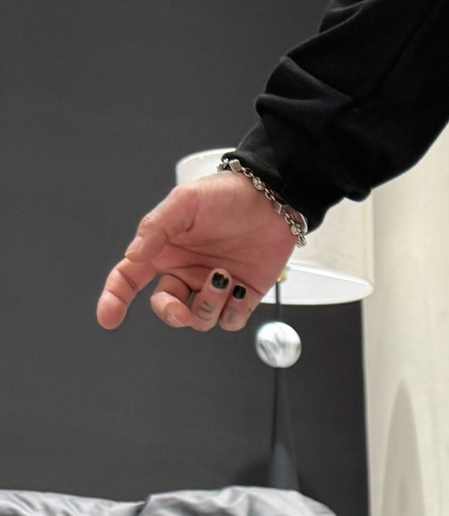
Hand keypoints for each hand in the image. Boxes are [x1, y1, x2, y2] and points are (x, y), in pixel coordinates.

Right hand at [95, 173, 297, 332]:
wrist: (273, 199)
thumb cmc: (227, 194)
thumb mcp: (186, 202)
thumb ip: (157, 227)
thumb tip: (134, 255)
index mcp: (164, 251)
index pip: (128, 278)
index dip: (114, 299)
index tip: (108, 318)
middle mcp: (185, 271)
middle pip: (166, 307)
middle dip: (171, 313)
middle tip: (181, 310)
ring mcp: (213, 286)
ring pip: (200, 318)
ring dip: (209, 305)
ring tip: (224, 276)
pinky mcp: (242, 296)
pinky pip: (230, 321)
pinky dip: (233, 312)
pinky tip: (240, 289)